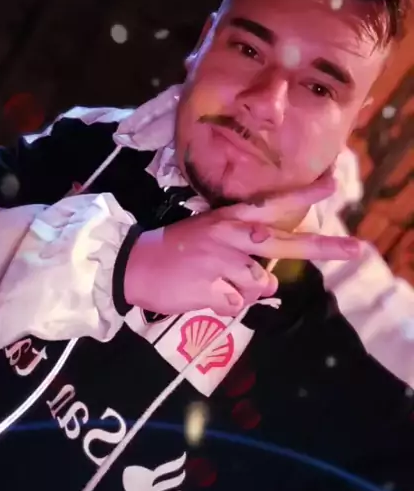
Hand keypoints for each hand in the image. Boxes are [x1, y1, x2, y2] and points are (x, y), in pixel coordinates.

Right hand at [124, 173, 360, 316]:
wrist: (134, 265)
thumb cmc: (175, 249)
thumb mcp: (210, 234)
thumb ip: (243, 249)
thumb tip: (270, 279)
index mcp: (229, 219)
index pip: (271, 204)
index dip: (303, 195)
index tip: (332, 186)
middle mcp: (231, 237)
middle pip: (284, 244)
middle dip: (323, 247)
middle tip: (356, 249)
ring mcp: (223, 263)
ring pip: (260, 284)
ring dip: (243, 289)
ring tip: (214, 280)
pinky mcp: (213, 290)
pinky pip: (237, 304)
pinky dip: (223, 303)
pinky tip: (202, 291)